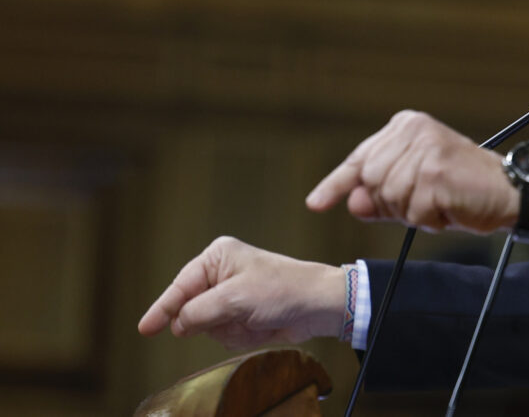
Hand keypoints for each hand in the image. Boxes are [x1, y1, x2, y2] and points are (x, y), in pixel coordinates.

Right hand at [138, 237, 345, 349]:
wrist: (318, 306)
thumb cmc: (283, 290)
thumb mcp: (235, 299)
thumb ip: (198, 312)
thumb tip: (177, 325)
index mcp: (218, 257)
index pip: (180, 286)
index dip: (162, 309)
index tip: (145, 329)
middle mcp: (222, 273)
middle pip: (193, 310)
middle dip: (214, 320)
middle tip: (239, 315)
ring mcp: (232, 296)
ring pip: (208, 327)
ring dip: (231, 330)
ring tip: (255, 318)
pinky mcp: (242, 314)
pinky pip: (225, 334)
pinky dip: (242, 335)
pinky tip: (261, 326)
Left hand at [305, 110, 519, 233]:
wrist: (511, 192)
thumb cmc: (464, 189)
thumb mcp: (416, 189)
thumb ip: (381, 194)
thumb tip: (352, 203)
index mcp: (406, 126)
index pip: (359, 159)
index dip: (336, 184)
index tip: (315, 204)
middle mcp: (413, 131)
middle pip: (370, 182)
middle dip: (392, 204)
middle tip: (427, 203)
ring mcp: (423, 151)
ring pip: (390, 199)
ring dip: (414, 213)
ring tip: (443, 203)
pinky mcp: (434, 173)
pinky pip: (413, 212)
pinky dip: (430, 221)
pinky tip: (451, 209)